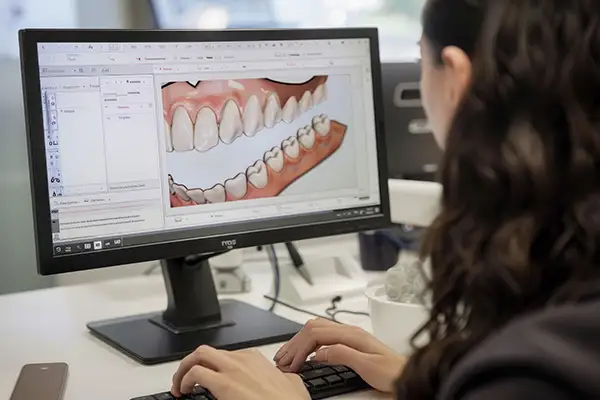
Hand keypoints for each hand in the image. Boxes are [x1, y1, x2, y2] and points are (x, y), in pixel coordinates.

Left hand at [171, 346, 308, 399]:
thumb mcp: (292, 383)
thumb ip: (284, 377)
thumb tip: (286, 380)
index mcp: (255, 358)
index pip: (225, 355)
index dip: (211, 367)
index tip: (206, 378)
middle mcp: (242, 359)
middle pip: (207, 351)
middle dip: (191, 362)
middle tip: (184, 378)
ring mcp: (232, 369)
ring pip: (198, 355)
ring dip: (184, 370)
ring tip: (180, 385)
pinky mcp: (224, 383)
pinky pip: (195, 373)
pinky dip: (184, 380)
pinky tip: (184, 392)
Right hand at [274, 318, 406, 392]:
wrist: (408, 375)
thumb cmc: (393, 372)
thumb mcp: (367, 366)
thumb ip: (342, 355)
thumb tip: (318, 352)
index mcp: (351, 334)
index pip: (316, 334)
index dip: (299, 347)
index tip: (291, 363)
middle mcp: (349, 331)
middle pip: (313, 328)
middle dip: (294, 343)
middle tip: (282, 360)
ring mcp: (349, 336)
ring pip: (316, 330)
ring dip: (299, 342)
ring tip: (288, 355)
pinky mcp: (349, 343)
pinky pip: (323, 337)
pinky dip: (308, 344)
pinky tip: (305, 354)